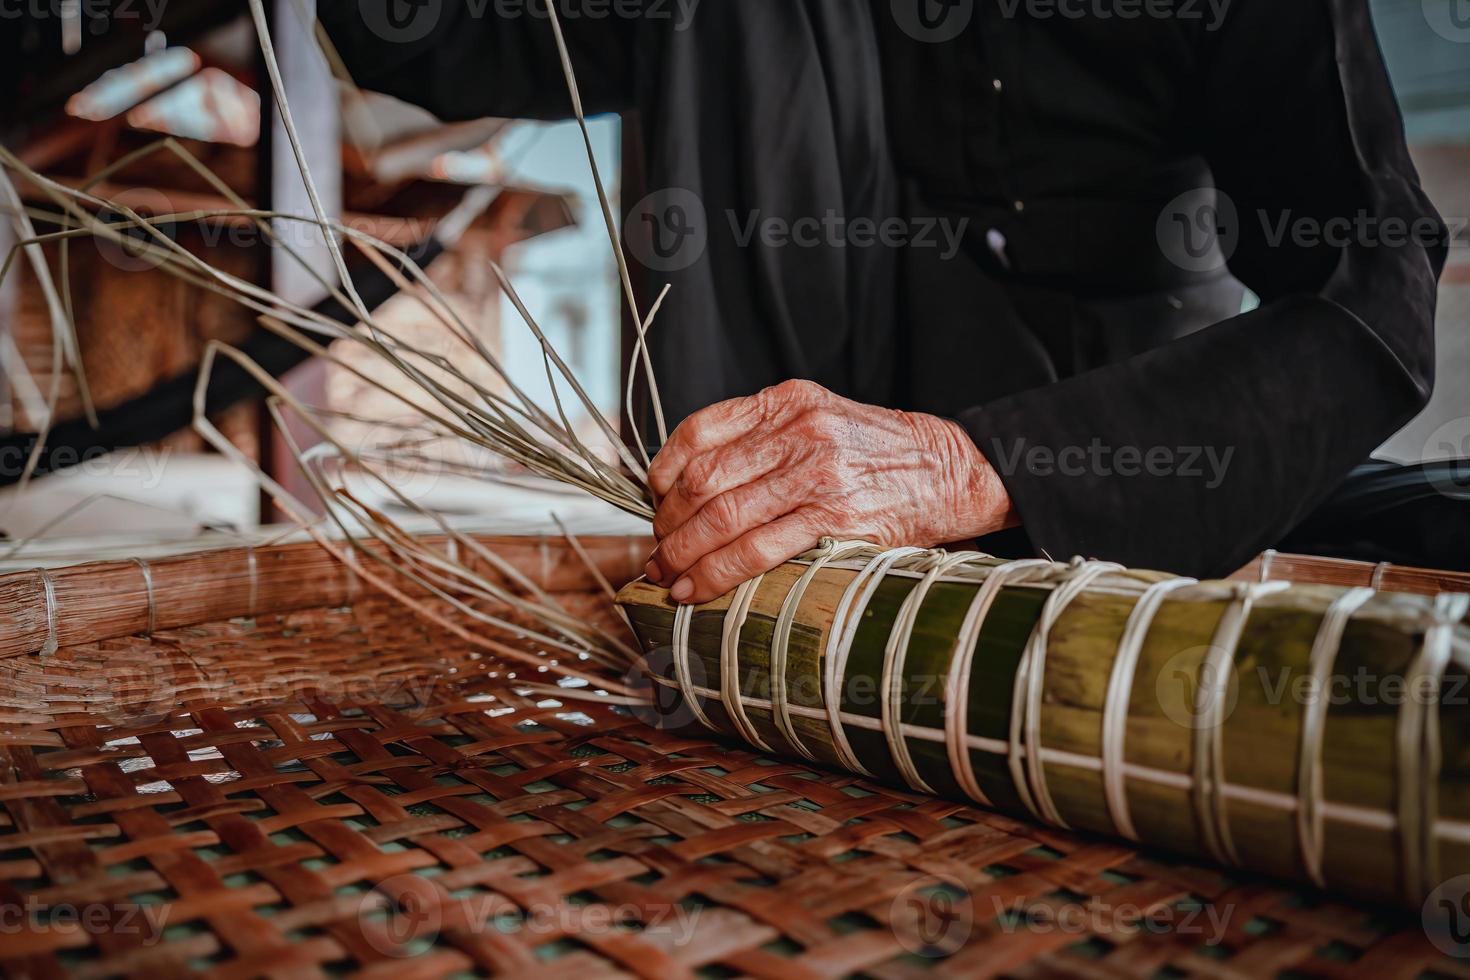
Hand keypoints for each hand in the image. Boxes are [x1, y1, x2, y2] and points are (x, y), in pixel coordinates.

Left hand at [644, 379, 1016, 602]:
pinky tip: (699, 590)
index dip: (663, 473)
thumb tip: (694, 485)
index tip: (656, 502)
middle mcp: (798, 430)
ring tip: (669, 578)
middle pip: (703, 480)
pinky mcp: (837, 517)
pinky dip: (718, 573)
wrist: (953, 470)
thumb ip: (763, 439)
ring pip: (724, 517)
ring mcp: (818, 473)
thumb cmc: (879, 454)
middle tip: (658, 552)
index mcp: (786, 402)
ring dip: (685, 554)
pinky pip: (759, 549)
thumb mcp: (820, 419)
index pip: (698, 432)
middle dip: (669, 524)